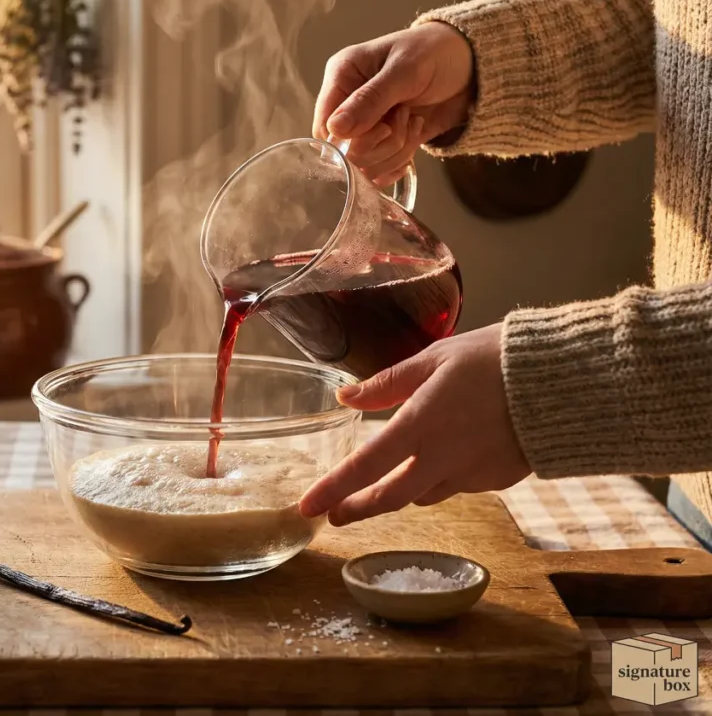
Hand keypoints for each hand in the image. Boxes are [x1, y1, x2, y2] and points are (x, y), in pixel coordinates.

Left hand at [298, 324, 530, 525]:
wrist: (566, 379)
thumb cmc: (495, 358)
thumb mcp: (434, 359)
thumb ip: (387, 384)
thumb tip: (346, 396)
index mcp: (420, 425)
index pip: (364, 466)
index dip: (332, 489)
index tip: (306, 507)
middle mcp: (442, 458)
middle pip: (390, 499)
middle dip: (359, 509)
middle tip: (337, 514)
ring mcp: (473, 475)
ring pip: (425, 493)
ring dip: (403, 490)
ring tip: (390, 477)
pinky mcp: (499, 480)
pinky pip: (459, 485)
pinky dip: (444, 476)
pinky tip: (449, 455)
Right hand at [312, 22, 475, 184]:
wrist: (471, 66)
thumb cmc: (435, 53)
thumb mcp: (405, 70)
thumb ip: (370, 99)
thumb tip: (336, 129)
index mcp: (342, 76)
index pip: (325, 127)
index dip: (352, 138)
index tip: (384, 126)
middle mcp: (347, 104)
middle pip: (345, 152)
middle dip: (381, 143)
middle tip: (405, 116)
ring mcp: (365, 126)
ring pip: (364, 164)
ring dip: (396, 150)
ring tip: (414, 120)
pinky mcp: (383, 143)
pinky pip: (380, 169)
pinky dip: (401, 160)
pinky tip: (415, 136)